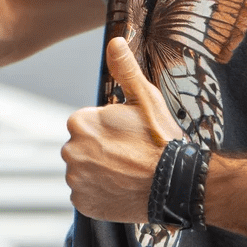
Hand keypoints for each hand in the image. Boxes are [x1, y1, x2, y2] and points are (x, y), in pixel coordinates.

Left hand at [61, 38, 186, 222]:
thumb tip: (114, 42)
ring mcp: (75, 180)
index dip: (108, 130)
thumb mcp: (146, 99)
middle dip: (101, 151)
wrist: (176, 184)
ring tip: (127, 174)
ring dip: (99, 173)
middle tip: (129, 157)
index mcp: (79, 123)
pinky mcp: (82, 204)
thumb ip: (125, 70)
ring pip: (83, 172)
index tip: (128, 138)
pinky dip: (99, 194)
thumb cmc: (161, 140)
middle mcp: (70, 151)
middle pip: (82, 148)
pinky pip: (85, 195)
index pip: (86, 125)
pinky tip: (120, 189)